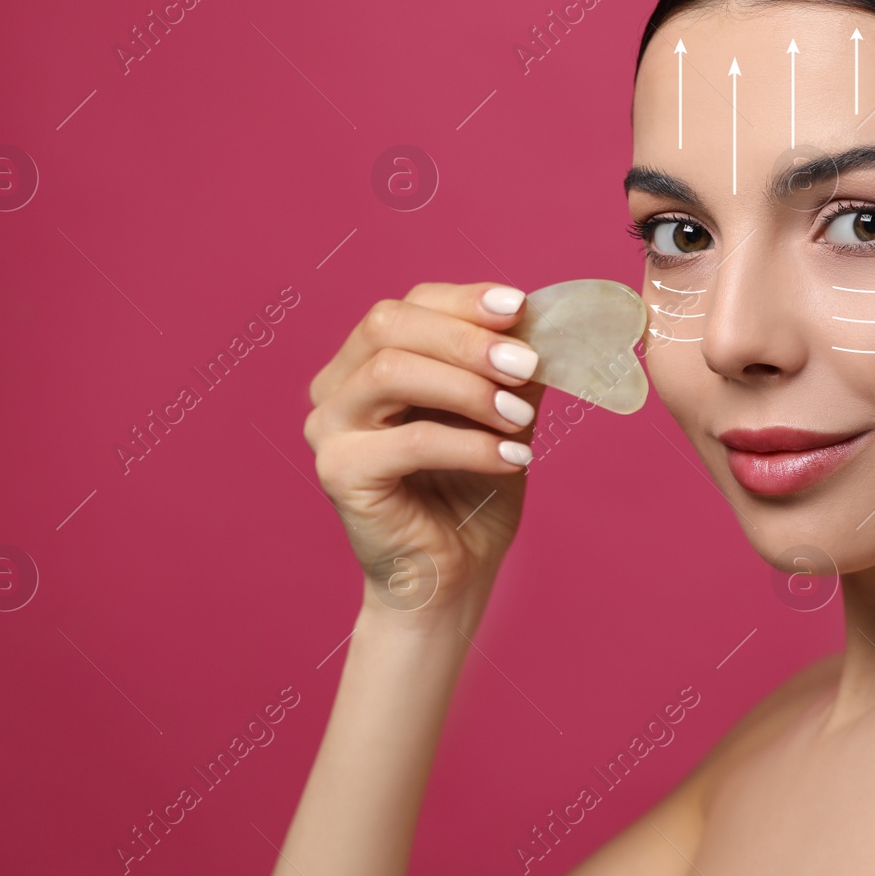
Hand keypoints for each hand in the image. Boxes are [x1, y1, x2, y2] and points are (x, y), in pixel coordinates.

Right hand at [303, 282, 544, 616]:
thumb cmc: (471, 493)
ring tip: (519, 418)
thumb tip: (546, 323)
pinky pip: (408, 440)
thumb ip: (511, 368)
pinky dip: (469, 443)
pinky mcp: (339, 473)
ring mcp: (328, 429)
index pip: (409, 305)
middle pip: (389, 326)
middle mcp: (335, 387)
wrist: (451, 575)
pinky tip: (512, 457)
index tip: (521, 309)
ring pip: (390, 372)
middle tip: (526, 365)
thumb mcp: (502, 414)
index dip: (465, 300)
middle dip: (466, 339)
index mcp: (366, 361)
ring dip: (468, 388)